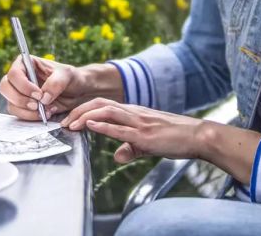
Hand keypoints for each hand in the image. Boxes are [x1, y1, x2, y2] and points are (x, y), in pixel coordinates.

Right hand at [0, 56, 87, 120]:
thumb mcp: (67, 75)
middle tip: (36, 105)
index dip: (23, 85)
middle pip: (5, 87)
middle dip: (20, 99)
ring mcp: (19, 92)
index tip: (39, 94)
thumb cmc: (70, 78)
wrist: (76, 92)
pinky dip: (30, 117)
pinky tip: (45, 114)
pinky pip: (18, 113)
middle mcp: (19, 77)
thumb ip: (56, 83)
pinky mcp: (23, 105)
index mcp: (26, 63)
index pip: (14, 73)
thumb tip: (43, 98)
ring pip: (10, 103)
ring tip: (46, 111)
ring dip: (27, 111)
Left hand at [60, 97, 204, 162]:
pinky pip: (120, 128)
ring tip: (71, 123)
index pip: (103, 104)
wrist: (197, 136)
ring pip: (106, 110)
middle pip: (99, 103)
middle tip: (63, 120)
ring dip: (85, 116)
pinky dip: (103, 126)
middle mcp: (133, 113)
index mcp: (133, 113)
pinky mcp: (144, 134)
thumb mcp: (147, 144)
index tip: (69, 118)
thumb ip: (131, 149)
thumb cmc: (175, 138)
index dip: (83, 109)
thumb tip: (118, 157)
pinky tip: (90, 126)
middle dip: (78, 110)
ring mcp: (138, 122)